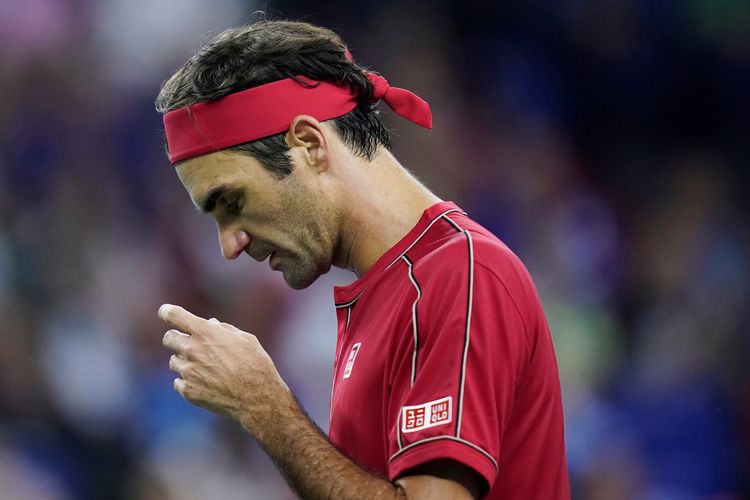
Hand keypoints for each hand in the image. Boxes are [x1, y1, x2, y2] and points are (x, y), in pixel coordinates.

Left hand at [159, 304, 290, 430]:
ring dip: (184, 361)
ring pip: (174, 361)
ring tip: (205, 368)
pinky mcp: (188, 391)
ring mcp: (188, 371)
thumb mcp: (245, 339)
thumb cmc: (256, 364)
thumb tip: (211, 324)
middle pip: (168, 338)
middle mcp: (192, 350)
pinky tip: (206, 383)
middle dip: (176, 338)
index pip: (173, 315)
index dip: (167, 312)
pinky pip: (178, 382)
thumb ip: (224, 329)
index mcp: (205, 332)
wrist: (256, 397)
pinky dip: (188, 381)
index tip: (165, 312)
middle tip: (188, 344)